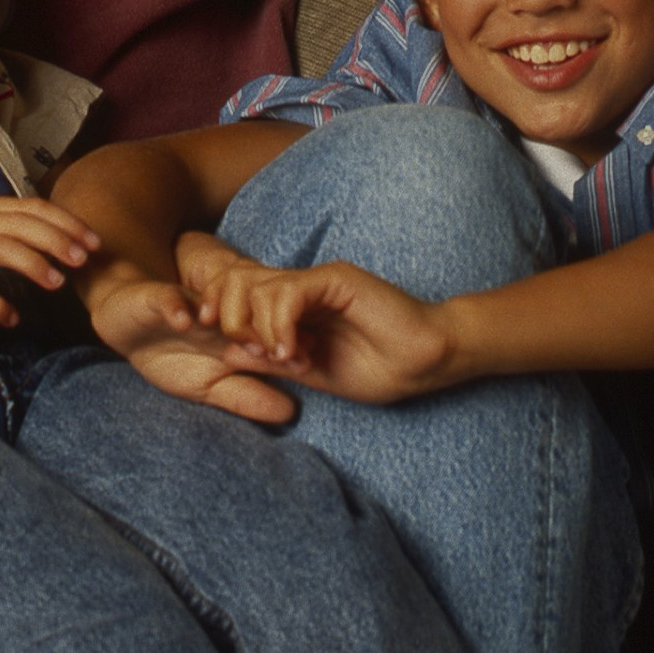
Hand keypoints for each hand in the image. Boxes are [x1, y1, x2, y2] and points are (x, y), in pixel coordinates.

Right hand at [82, 267, 300, 424]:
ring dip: (231, 323)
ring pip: (218, 309)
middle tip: (288, 351)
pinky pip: (170, 299)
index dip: (285, 353)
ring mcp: (191, 306)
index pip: (266, 344)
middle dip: (270, 336)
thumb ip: (245, 397)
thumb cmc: (169, 356)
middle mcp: (220, 318)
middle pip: (250, 322)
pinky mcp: (159, 298)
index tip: (307, 365)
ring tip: (243, 341)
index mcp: (236, 338)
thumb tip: (290, 413)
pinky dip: (176, 308)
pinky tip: (183, 321)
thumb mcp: (206, 386)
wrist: (126, 323)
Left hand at [174, 231, 457, 406]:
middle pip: (241, 285)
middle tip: (254, 355)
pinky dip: (282, 325)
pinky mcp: (336, 279)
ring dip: (263, 330)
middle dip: (234, 321)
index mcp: (297, 308)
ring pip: (261, 289)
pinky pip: (290, 292)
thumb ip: (274, 360)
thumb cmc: (380, 370)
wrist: (426, 362)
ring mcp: (320, 281)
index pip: (244, 299)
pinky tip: (296, 352)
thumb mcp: (315, 373)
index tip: (233, 353)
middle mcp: (303, 288)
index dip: (228, 321)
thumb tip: (227, 352)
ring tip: (289, 359)